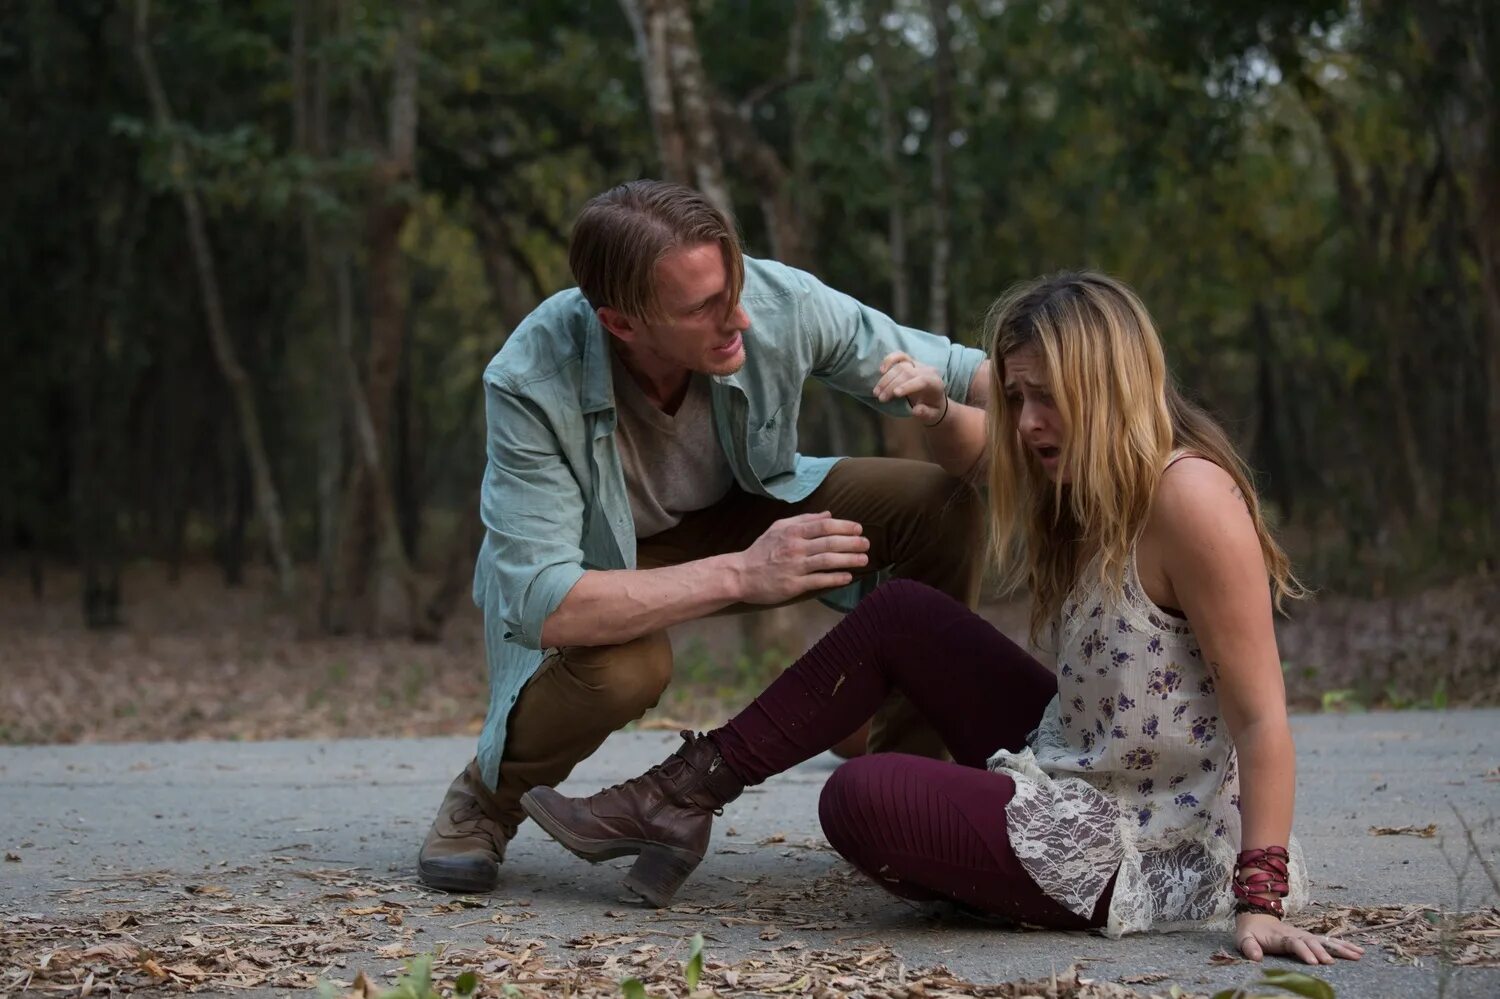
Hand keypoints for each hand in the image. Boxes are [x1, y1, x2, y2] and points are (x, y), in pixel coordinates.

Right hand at [734, 512, 869, 603]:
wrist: (741, 574)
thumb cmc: (762, 550)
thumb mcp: (778, 528)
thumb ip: (803, 520)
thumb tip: (829, 514)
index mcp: (792, 532)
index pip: (824, 525)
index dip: (844, 526)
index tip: (859, 528)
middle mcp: (795, 547)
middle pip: (830, 542)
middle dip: (852, 543)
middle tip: (867, 543)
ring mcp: (794, 567)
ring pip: (827, 561)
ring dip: (849, 559)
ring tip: (864, 560)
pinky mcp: (793, 585)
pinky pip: (819, 580)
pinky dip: (835, 578)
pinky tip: (848, 577)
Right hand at [875, 352, 946, 425]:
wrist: (934, 399)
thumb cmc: (933, 408)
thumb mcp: (933, 415)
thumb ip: (926, 413)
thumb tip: (916, 410)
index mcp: (935, 383)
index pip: (922, 380)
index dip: (908, 385)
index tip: (895, 393)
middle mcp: (927, 371)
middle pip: (907, 373)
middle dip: (892, 385)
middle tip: (881, 399)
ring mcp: (917, 365)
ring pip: (900, 366)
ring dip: (886, 379)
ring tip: (876, 392)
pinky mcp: (909, 362)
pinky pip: (900, 356)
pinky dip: (889, 360)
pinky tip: (881, 371)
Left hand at [1235, 912, 1363, 963]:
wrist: (1256, 917)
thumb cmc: (1251, 932)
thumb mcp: (1244, 938)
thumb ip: (1249, 947)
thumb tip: (1255, 958)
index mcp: (1281, 936)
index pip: (1294, 943)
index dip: (1303, 951)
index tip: (1313, 962)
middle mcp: (1296, 934)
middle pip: (1312, 942)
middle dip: (1323, 952)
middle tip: (1332, 962)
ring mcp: (1305, 935)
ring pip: (1325, 941)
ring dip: (1341, 947)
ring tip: (1358, 955)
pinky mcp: (1310, 938)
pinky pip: (1329, 942)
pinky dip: (1343, 945)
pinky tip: (1358, 951)